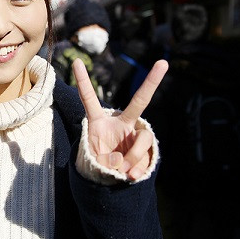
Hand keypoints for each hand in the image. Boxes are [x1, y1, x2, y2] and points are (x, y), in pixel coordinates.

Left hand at [73, 58, 167, 180]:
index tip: (75, 60)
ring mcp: (136, 135)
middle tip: (164, 62)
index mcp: (99, 121)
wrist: (113, 177)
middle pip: (139, 102)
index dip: (82, 81)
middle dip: (152, 82)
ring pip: (143, 139)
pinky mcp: (146, 150)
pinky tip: (129, 177)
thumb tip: (122, 161)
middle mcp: (121, 123)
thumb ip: (104, 160)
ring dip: (131, 158)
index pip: (89, 99)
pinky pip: (145, 157)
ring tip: (121, 172)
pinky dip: (135, 170)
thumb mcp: (94, 162)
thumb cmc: (100, 163)